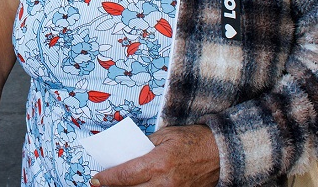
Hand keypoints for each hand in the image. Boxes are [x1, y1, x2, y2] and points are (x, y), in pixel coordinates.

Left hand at [90, 125, 219, 186]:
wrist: (222, 152)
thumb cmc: (193, 139)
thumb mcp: (166, 135)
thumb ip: (145, 145)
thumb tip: (129, 153)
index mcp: (159, 163)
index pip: (125, 175)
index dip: (108, 179)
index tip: (95, 179)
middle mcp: (165, 182)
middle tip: (101, 185)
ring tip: (118, 186)